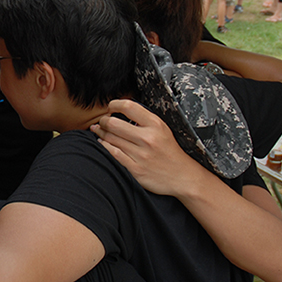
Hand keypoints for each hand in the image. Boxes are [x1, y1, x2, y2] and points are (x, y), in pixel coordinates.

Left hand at [90, 99, 205, 196]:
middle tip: (102, 121)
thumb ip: (144, 119)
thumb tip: (120, 110)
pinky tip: (102, 143)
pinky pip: (113, 154)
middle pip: (114, 123)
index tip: (110, 107)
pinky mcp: (136, 169)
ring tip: (98, 131)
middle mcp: (148, 138)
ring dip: (101, 133)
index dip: (114, 104)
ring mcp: (141, 155)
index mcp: (155, 125)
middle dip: (103, 121)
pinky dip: (104, 146)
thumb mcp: (162, 129)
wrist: (182, 177)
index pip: (129, 106)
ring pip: (110, 139)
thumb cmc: (170, 152)